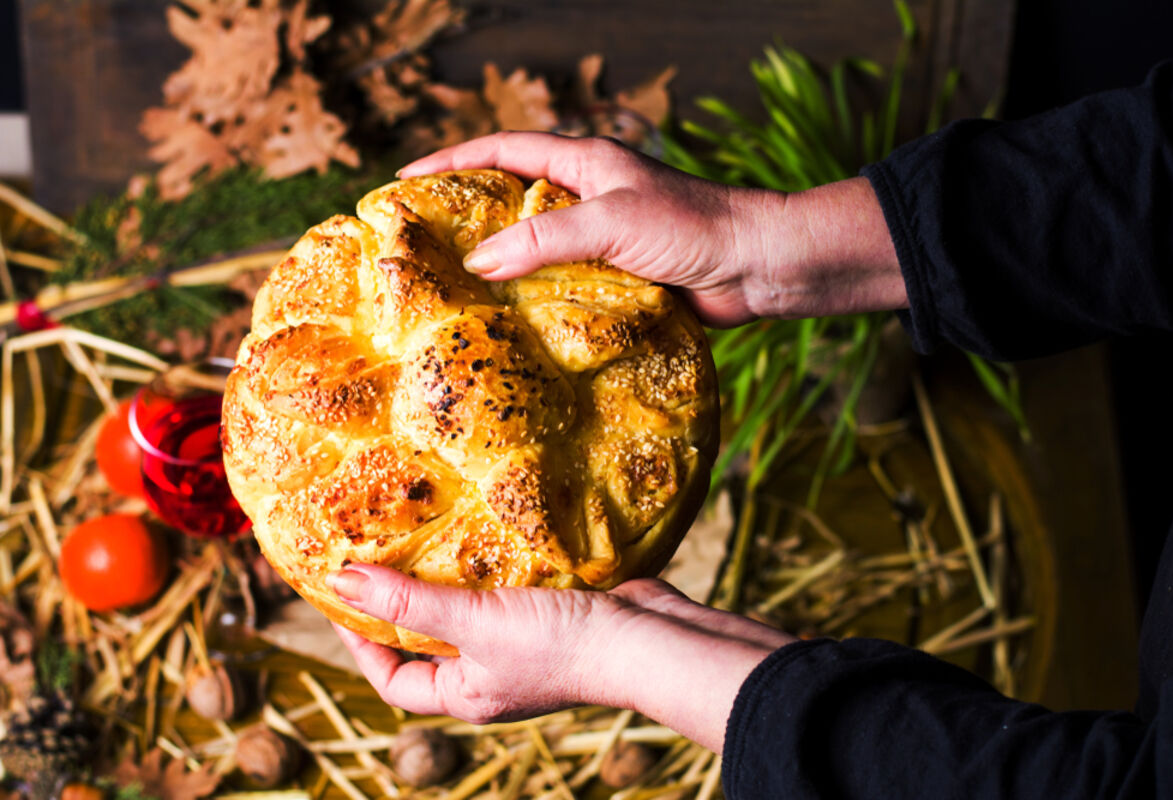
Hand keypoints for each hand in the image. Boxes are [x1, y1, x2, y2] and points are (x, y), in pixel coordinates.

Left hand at [327, 565, 794, 750]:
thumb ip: (409, 600)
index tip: (341, 596)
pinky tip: (481, 528)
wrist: (649, 639)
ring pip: (471, 610)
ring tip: (421, 531)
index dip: (360, 642)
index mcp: (468, 693)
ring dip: (447, 575)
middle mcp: (493, 673)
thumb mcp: (475, 622)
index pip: (395, 679)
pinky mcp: (554, 610)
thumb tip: (340, 580)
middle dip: (403, 601)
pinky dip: (490, 562)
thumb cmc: (559, 645)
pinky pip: (507, 587)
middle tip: (377, 551)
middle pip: (430, 641)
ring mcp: (525, 642)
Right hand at [400, 131, 906, 325]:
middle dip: (467, 217)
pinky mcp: (617, 280)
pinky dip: (535, 302)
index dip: (452, 159)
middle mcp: (588, 198)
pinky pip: (563, 288)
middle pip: (513, 200)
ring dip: (501, 267)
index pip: (503, 151)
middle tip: (421, 242)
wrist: (757, 267)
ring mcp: (602, 241)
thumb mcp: (611, 220)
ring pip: (536, 250)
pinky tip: (509, 326)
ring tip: (452, 292)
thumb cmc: (692, 228)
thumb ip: (545, 237)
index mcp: (584, 163)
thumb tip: (479, 260)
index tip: (404, 178)